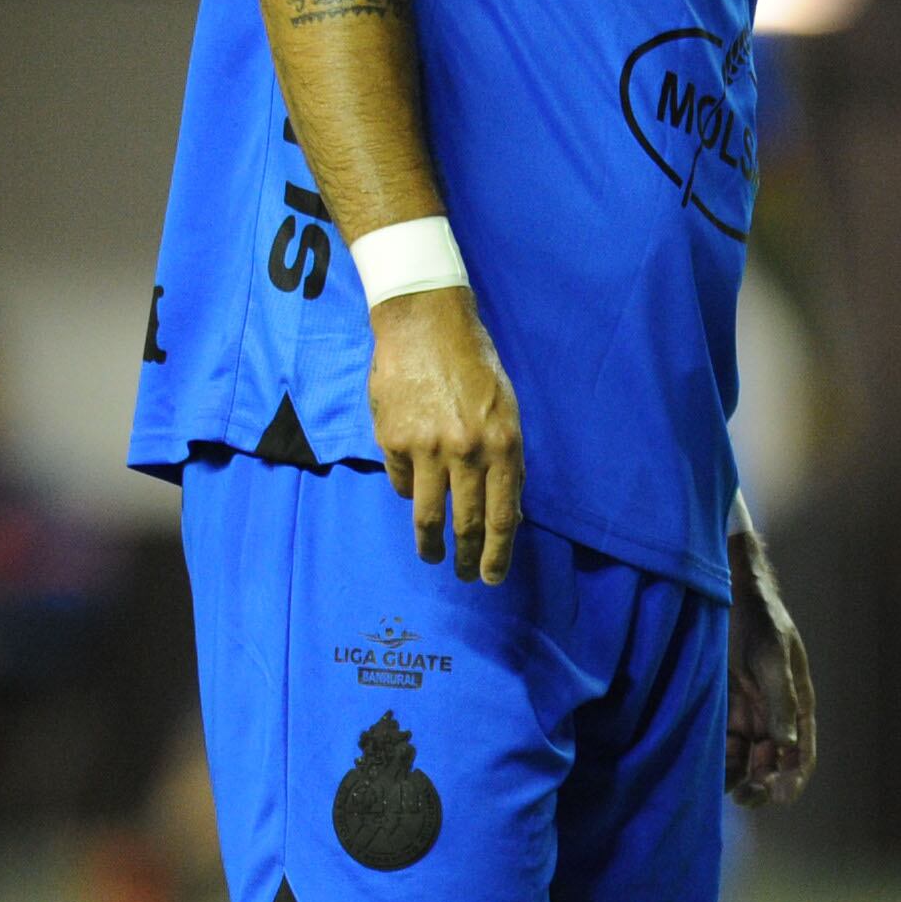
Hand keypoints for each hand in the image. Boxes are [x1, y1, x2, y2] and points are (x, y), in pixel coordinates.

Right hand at [368, 285, 521, 581]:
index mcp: (504, 447)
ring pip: (425, 515)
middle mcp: (467, 452)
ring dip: (430, 545)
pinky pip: (400, 480)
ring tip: (433, 557)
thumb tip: (506, 514)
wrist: (425, 323)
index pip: (501, 518)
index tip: (491, 577)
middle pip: (465, 524)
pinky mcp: (393, 439)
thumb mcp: (507, 412)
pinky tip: (411, 488)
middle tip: (463, 576)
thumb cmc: (475, 367)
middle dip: (465, 558)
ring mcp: (427, 447)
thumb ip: (507, 462)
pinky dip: (406, 489)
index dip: (497, 555)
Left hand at [726, 521, 815, 806]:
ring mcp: (746, 709)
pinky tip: (707, 766)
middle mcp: (773, 711)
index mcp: (797, 701)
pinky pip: (720, 741)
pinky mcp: (719, 704)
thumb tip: (786, 745)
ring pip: (745, 758)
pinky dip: (716, 758)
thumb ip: (780, 699)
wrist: (725, 584)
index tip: (782, 798)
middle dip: (763, 784)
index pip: (802, 751)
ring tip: (727, 785)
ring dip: (739, 776)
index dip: (794, 778)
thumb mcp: (772, 655)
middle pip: (773, 762)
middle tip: (748, 798)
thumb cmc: (758, 615)